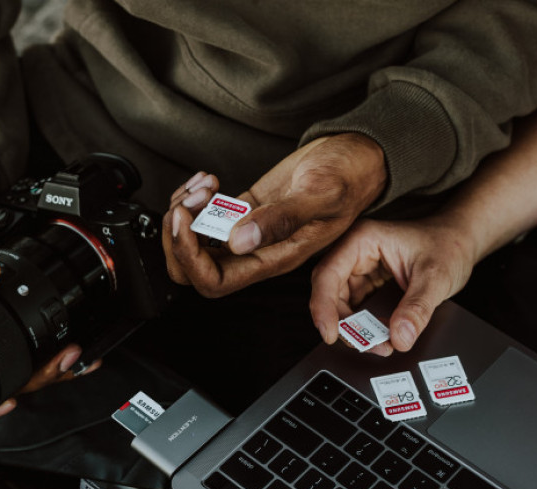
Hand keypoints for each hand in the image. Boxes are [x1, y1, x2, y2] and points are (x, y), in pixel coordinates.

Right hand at [0, 201, 99, 418]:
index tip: (11, 400)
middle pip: (4, 376)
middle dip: (38, 376)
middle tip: (67, 360)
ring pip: (21, 363)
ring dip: (50, 366)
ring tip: (78, 359)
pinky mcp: (8, 314)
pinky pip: (30, 340)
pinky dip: (51, 346)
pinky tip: (70, 346)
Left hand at [163, 134, 386, 296]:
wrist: (357, 159)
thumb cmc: (349, 179)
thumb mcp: (321, 196)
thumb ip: (282, 220)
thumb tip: (238, 240)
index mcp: (273, 259)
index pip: (215, 281)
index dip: (190, 257)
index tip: (186, 221)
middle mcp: (256, 251)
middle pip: (194, 269)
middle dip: (178, 237)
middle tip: (189, 203)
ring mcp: (246, 231)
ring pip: (194, 241)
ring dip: (185, 213)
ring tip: (203, 185)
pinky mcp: (243, 210)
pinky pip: (203, 217)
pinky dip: (195, 199)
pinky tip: (208, 179)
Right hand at [309, 218, 476, 353]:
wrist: (462, 241)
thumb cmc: (449, 245)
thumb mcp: (436, 278)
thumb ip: (417, 309)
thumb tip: (400, 338)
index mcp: (362, 240)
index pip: (327, 275)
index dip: (323, 307)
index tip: (330, 333)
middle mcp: (354, 252)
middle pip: (329, 292)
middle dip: (343, 322)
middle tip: (364, 344)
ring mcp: (359, 267)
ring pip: (340, 302)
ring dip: (354, 326)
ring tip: (378, 343)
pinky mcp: (367, 280)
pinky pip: (355, 306)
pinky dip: (364, 324)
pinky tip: (380, 334)